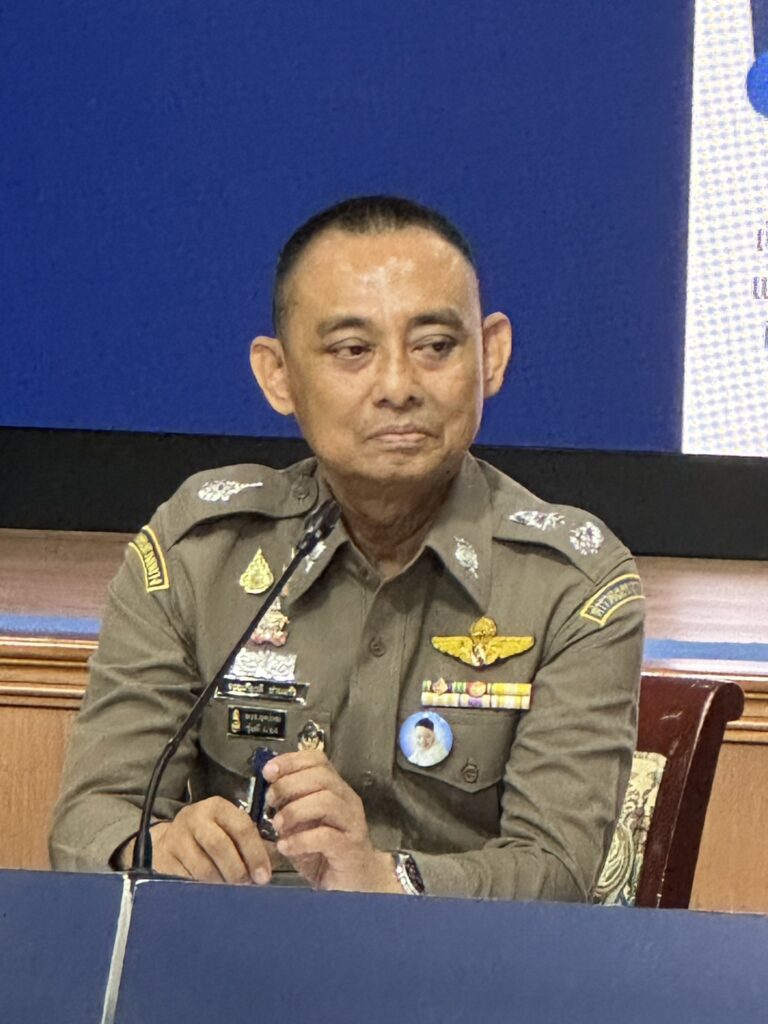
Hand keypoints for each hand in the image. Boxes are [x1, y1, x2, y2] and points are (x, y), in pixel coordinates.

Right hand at [143, 796, 272, 883]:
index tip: (264, 877)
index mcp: (218, 807)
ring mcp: (176, 837)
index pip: (241, 827)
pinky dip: (201, 890)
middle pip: (220, 846)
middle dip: (237, 871)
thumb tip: (282, 856)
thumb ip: (255, 841)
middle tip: (247, 887)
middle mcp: (195, 817)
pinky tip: (211, 896)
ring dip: (220, 884)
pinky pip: (185, 879)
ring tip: (231, 894)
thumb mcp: (230, 829)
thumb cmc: (211, 834)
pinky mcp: (164, 858)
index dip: (255, 853)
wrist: (170, 838)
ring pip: (202, 867)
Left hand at [262, 750, 399, 893]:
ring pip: (326, 801)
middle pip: (321, 777)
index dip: (291, 761)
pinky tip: (286, 847)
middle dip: (289, 785)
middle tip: (271, 801)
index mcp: (335, 791)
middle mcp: (347, 802)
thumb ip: (289, 808)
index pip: (317, 760)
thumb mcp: (303, 826)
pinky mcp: (350, 849)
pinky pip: (326, 836)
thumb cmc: (327, 855)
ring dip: (295, 810)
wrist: (356, 887)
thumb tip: (268, 791)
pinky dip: (301, 839)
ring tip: (278, 825)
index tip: (269, 771)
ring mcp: (352, 824)